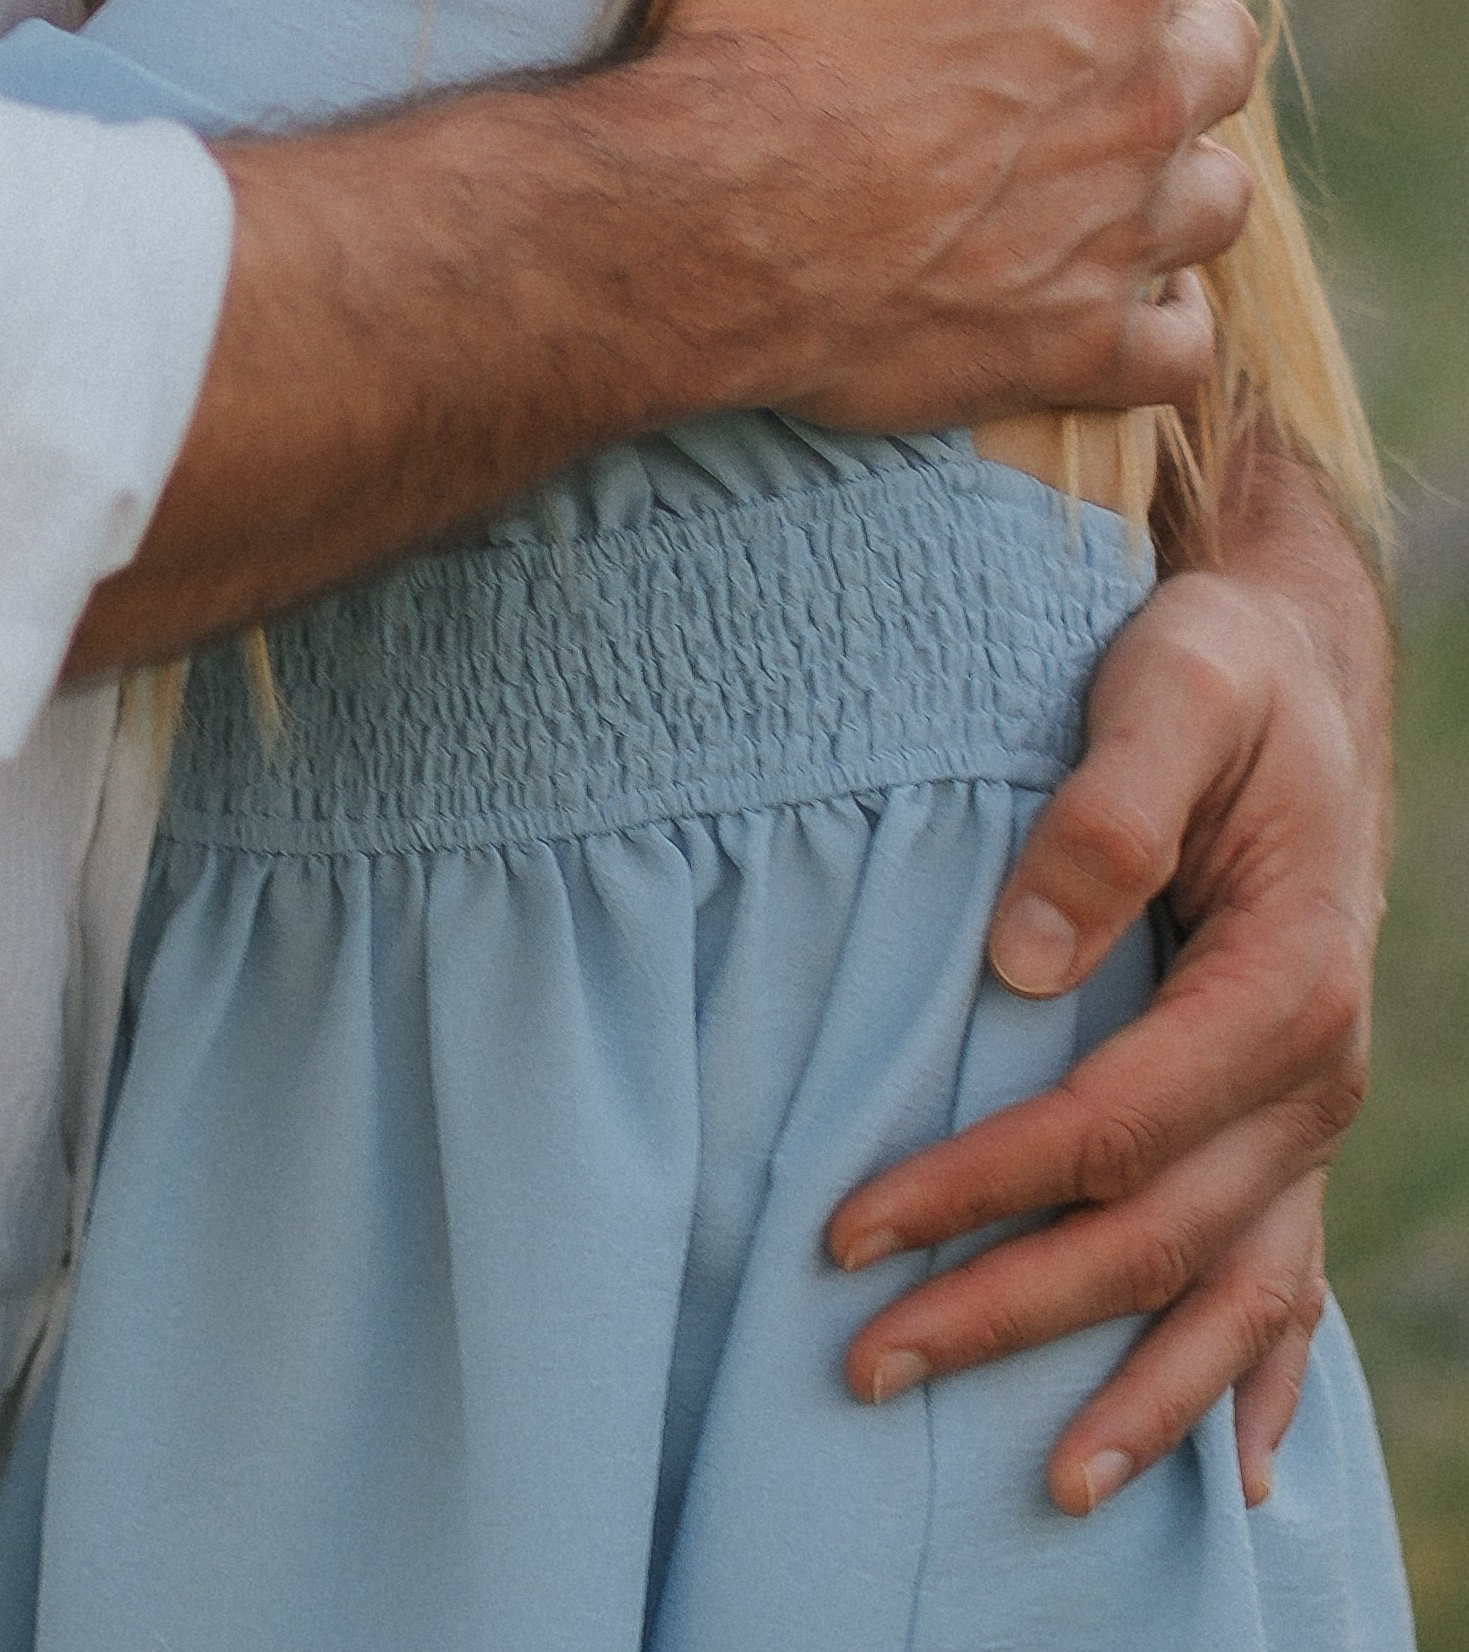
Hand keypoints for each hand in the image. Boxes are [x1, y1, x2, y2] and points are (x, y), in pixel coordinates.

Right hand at [662, 0, 1257, 427]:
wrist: (699, 223)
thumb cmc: (764, 21)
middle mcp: (1142, 104)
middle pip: (1224, 44)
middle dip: (1173, 15)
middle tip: (1088, 15)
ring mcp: (1114, 236)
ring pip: (1217, 192)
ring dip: (1179, 158)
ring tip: (1105, 145)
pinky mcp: (1069, 346)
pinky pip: (1178, 345)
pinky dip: (1160, 312)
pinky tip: (1108, 281)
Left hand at [825, 456, 1389, 1508]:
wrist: (1301, 673)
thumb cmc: (1219, 673)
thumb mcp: (1172, 684)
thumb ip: (1105, 807)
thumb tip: (1019, 958)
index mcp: (1285, 980)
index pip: (1109, 1124)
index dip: (980, 1186)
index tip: (849, 1229)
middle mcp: (1312, 1076)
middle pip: (1155, 1236)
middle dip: (1010, 1312)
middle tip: (863, 1367)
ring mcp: (1310, 1119)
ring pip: (1230, 1291)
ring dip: (1142, 1396)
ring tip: (1052, 1488)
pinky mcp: (1290, 1128)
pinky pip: (1292, 1281)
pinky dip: (1265, 1381)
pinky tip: (1241, 1478)